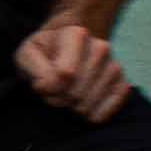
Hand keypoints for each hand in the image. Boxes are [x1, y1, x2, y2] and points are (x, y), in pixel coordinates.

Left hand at [19, 19, 135, 120]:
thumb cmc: (44, 55)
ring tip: (67, 95)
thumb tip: (51, 86)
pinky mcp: (123, 84)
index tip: (41, 84)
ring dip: (72, 107)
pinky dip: (91, 115)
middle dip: (58, 98)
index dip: (48, 87)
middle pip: (76, 92)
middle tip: (54, 91)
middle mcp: (101, 47)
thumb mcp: (27, 55)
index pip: (65, 74)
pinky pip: (107, 110)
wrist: (66, 51)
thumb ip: (33, 68)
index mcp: (76, 34)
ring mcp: (114, 66)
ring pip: (88, 103)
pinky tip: (82, 107)